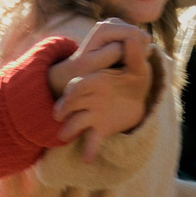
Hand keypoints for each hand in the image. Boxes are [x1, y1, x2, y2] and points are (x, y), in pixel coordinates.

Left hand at [45, 20, 135, 96]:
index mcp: (105, 28)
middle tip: (122, 67)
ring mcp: (117, 26)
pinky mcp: (121, 32)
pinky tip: (122, 62)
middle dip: (136, 52)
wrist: (75, 70)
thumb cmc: (84, 71)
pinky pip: (138, 43)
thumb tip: (135, 41)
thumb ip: (116, 51)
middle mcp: (111, 22)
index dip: (136, 52)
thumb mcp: (98, 64)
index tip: (124, 66)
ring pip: (140, 40)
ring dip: (135, 53)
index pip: (135, 35)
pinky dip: (133, 53)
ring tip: (119, 65)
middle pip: (139, 35)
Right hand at [51, 21, 154, 162]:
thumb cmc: (134, 79)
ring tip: (64, 136)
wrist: (138, 98)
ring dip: (68, 130)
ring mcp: (93, 116)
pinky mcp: (100, 130)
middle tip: (57, 115)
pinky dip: (89, 150)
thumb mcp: (138, 67)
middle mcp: (89, 100)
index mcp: (95, 83)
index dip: (73, 90)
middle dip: (63, 108)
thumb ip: (135, 54)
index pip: (78, 86)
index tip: (70, 93)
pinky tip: (88, 159)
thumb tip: (133, 37)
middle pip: (70, 104)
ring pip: (75, 124)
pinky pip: (92, 142)